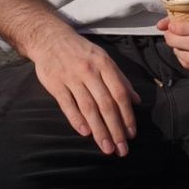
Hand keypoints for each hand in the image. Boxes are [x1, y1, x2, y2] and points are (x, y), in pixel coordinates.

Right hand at [29, 28, 140, 155]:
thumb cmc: (82, 51)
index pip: (119, 93)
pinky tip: (85, 133)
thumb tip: (137, 100)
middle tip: (122, 149)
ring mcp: (72, 78)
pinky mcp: (56, 84)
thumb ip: (120, 79)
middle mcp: (90, 71)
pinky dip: (77, 120)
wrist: (51, 39)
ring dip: (99, 130)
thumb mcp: (104, 58)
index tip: (132, 133)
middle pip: (105, 104)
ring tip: (107, 147)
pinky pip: (68, 105)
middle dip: (115, 129)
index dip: (127, 114)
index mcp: (105, 64)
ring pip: (88, 108)